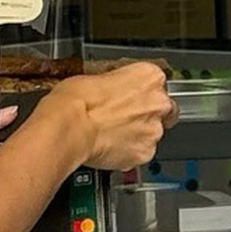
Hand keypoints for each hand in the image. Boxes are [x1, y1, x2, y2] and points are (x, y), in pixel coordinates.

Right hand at [56, 61, 175, 171]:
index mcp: (150, 76)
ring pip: (151, 134)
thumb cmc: (76, 102)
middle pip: (161, 110)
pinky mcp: (144, 153)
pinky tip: (108, 149)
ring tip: (108, 136)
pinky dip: (128, 154)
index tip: (127, 98)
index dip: (138, 93)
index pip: (154, 84)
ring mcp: (154, 130)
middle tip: (119, 119)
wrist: (69, 128)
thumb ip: (113, 85)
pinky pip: (140, 154)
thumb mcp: (94, 77)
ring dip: (135, 135)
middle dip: (143, 115)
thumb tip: (107, 92)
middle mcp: (158, 102)